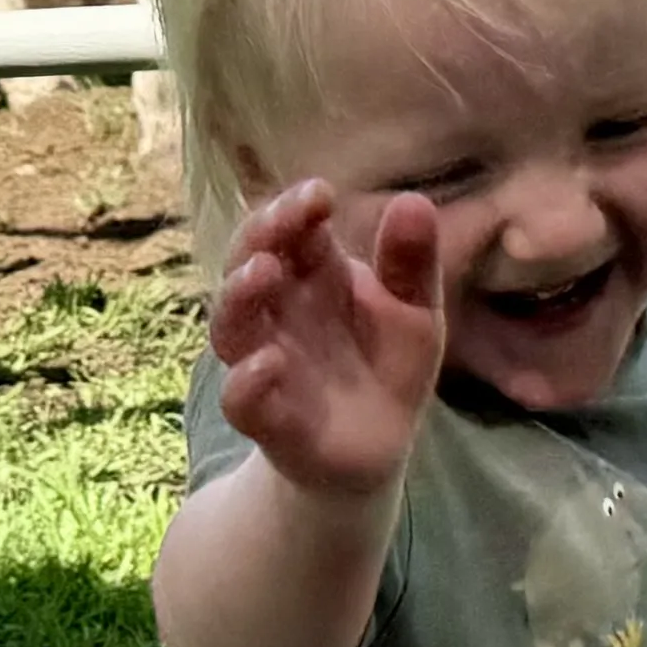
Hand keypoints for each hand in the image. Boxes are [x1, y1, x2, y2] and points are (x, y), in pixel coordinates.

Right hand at [208, 177, 447, 502]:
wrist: (375, 452)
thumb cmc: (387, 367)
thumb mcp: (415, 313)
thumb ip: (411, 265)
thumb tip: (413, 200)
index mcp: (315, 276)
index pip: (292, 230)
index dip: (296, 209)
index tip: (321, 195)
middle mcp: (279, 312)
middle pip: (248, 262)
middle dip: (260, 236)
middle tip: (284, 219)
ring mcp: (264, 362)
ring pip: (231, 324)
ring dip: (239, 295)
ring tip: (263, 273)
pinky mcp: (264, 418)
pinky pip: (240, 398)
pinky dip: (248, 380)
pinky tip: (270, 362)